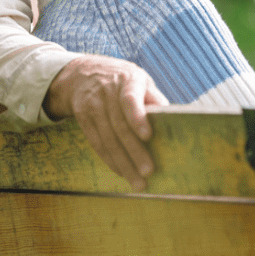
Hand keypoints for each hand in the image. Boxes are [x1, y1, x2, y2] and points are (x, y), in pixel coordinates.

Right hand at [44, 55, 168, 190]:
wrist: (83, 73)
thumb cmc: (123, 81)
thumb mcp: (140, 80)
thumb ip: (154, 98)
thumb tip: (172, 117)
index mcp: (127, 80)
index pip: (130, 99)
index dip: (137, 118)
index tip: (148, 136)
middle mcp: (107, 92)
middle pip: (119, 126)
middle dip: (134, 151)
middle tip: (148, 172)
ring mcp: (92, 105)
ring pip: (107, 139)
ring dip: (122, 163)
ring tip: (137, 182)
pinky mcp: (82, 118)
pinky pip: (96, 142)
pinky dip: (109, 159)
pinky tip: (121, 172)